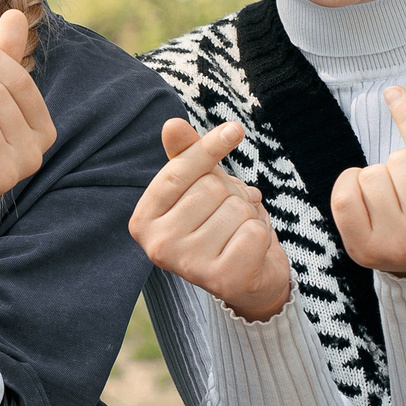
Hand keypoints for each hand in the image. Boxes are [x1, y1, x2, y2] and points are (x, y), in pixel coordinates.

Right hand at [127, 117, 290, 321]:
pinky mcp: (221, 280)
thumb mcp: (200, 186)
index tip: (236, 129)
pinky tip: (250, 252)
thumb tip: (172, 124)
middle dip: (232, 194)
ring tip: (238, 233)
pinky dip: (262, 235)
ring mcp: (188, 266)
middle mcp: (158, 246)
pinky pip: (253, 232)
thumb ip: (186, 157)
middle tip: (229, 215)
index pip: (178, 172)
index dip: (209, 148)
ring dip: (248, 216)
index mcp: (144, 220)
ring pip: (236, 209)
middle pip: (211, 188)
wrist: (249, 279)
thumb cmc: (218, 224)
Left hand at [331, 86, 405, 278]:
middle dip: (401, 160)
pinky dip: (350, 185)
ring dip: (379, 176)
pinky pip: (343, 197)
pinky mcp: (364, 253)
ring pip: (371, 177)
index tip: (393, 93)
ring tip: (397, 197)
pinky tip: (369, 197)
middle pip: (398, 163)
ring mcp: (398, 248)